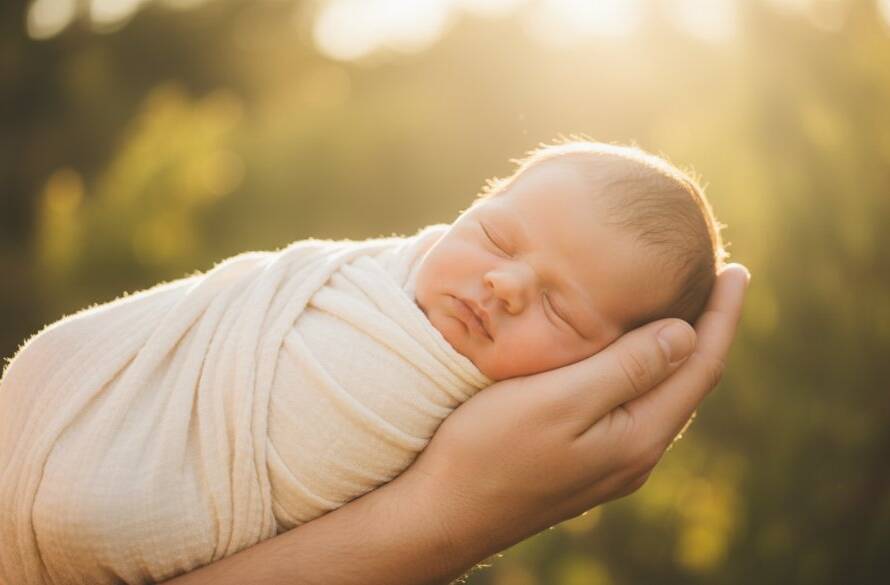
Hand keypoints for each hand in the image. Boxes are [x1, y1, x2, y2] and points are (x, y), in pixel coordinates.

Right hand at [164, 263, 747, 584]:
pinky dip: (644, 369)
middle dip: (706, 329)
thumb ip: (625, 368)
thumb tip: (685, 333)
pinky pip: (633, 405)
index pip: (699, 366)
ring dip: (677, 349)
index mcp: (638, 436)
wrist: (443, 513)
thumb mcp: (559, 400)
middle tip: (718, 281)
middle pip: (688, 382)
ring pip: (660, 395)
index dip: (722, 316)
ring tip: (685, 310)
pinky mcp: (582, 461)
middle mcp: (634, 453)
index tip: (739, 270)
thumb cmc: (490, 449)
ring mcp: (609, 461)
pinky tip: (630, 355)